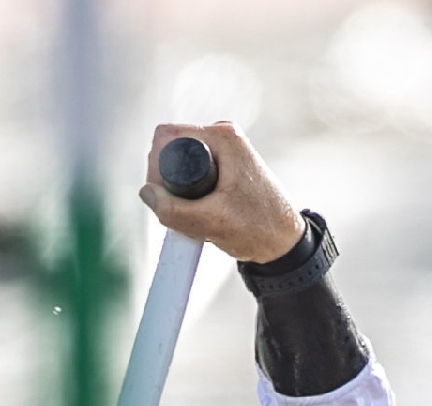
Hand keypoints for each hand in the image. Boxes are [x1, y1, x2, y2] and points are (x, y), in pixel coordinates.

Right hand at [139, 122, 304, 264]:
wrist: (285, 244)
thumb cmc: (259, 229)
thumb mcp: (211, 222)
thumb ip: (173, 210)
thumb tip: (147, 193)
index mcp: (224, 138)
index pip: (167, 137)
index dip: (156, 166)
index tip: (164, 195)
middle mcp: (224, 136)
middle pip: (171, 148)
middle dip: (167, 179)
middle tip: (180, 208)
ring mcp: (226, 149)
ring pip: (180, 162)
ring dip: (178, 188)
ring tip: (196, 212)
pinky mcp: (226, 164)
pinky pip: (193, 172)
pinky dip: (190, 192)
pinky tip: (201, 211)